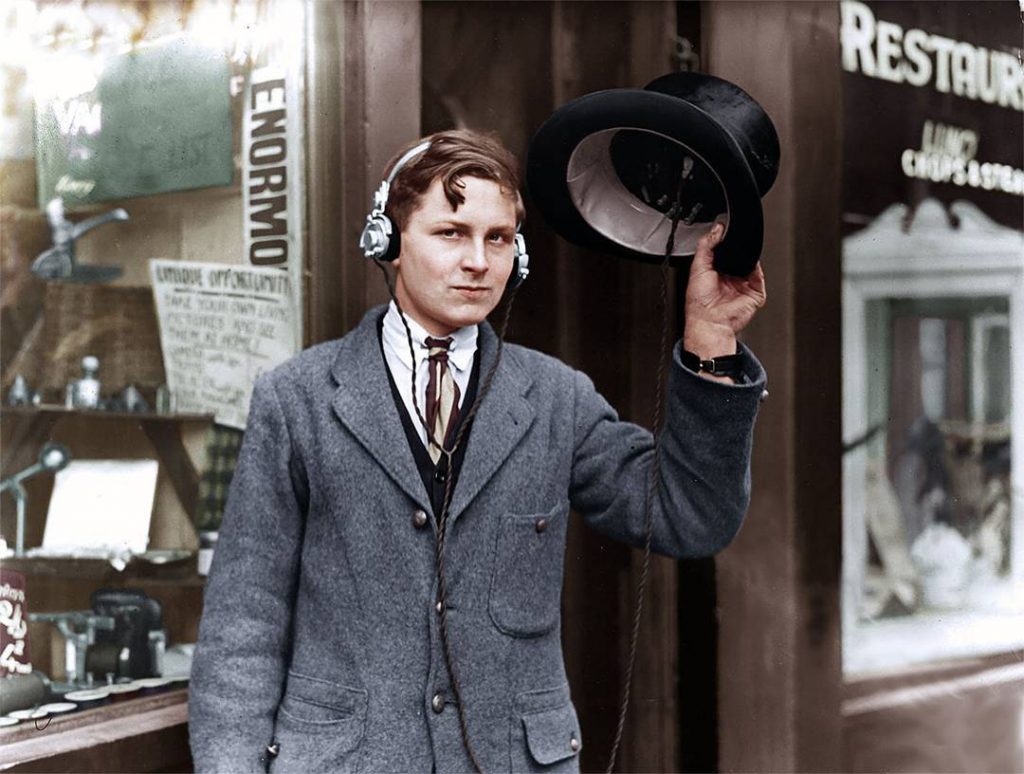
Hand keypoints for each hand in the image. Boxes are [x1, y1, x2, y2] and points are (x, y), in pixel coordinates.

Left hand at [683, 223, 766, 359]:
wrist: (711, 321)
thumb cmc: (699, 303)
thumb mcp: (698, 267)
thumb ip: (706, 246)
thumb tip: (716, 229)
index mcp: (714, 274)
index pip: (722, 253)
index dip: (723, 242)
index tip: (723, 229)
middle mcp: (729, 279)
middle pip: (738, 257)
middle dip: (736, 248)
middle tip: (732, 238)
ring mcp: (742, 285)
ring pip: (750, 264)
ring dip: (747, 255)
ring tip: (740, 251)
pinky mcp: (754, 292)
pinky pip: (759, 275)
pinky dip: (756, 265)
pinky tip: (749, 260)